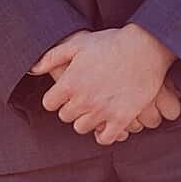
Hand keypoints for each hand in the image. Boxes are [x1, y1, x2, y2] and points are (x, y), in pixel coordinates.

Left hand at [32, 24, 174, 145]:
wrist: (146, 47)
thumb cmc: (111, 43)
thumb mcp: (78, 43)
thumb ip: (52, 57)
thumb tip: (34, 69)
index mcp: (70, 83)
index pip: (50, 104)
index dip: (56, 99)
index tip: (65, 94)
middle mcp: (83, 100)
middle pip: (66, 116)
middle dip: (72, 108)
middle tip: (83, 99)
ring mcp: (102, 111)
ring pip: (82, 128)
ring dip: (86, 120)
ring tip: (95, 109)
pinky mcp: (122, 118)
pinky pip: (105, 138)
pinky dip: (103, 134)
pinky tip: (107, 125)